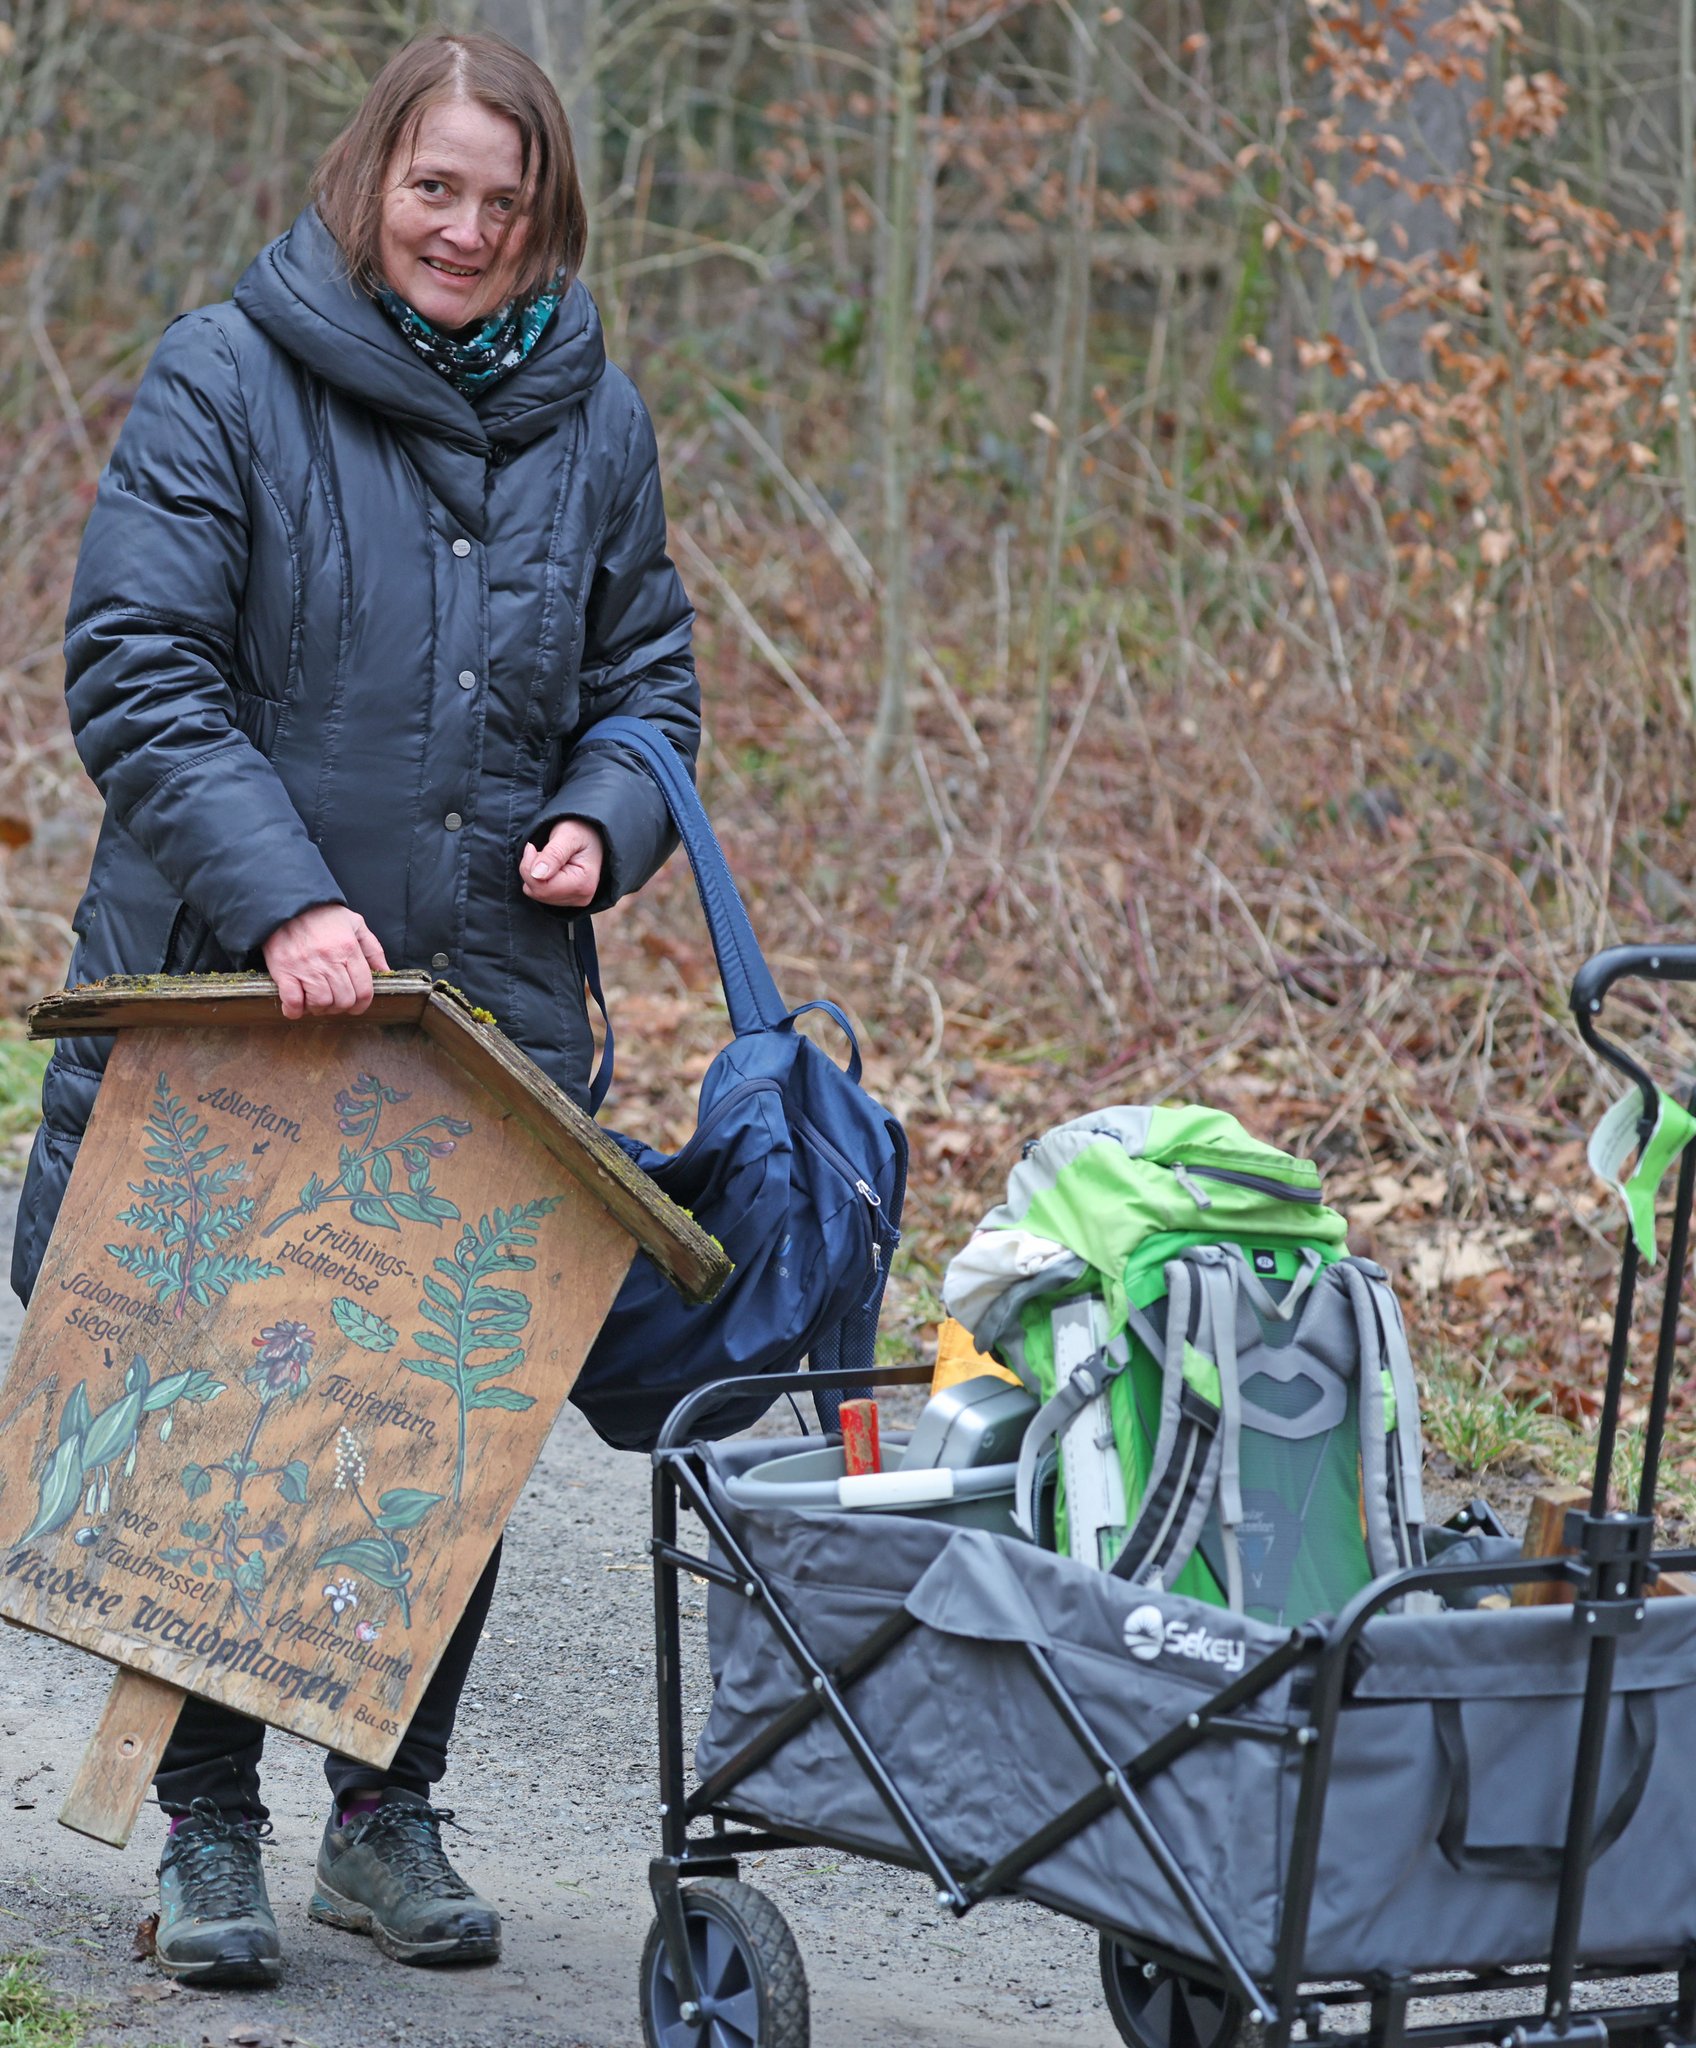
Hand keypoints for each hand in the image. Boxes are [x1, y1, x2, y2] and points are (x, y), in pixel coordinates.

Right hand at [262, 904, 388, 1018]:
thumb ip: (373, 949)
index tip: (356, 1006)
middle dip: (341, 1006)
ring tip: (316, 1000)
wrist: (287, 903)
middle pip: (343, 1000)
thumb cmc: (322, 914)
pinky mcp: (284, 970)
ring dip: (320, 1008)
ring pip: (321, 1003)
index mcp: (349, 949)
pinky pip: (292, 1001)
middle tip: (335, 1001)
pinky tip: (297, 1006)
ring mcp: (306, 967)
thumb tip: (385, 971)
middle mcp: (329, 961)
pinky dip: (295, 1010)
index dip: (362, 1005)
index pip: (363, 991)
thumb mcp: (355, 924)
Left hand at [520, 818, 603, 908]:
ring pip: (537, 894)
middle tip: (542, 850)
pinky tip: (550, 866)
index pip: (542, 888)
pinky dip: (539, 878)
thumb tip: (537, 874)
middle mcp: (581, 897)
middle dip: (531, 870)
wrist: (592, 833)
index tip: (531, 846)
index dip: (529, 867)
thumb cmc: (582, 830)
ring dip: (535, 873)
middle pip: (539, 893)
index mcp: (584, 883)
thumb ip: (553, 854)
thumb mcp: (568, 835)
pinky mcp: (568, 899)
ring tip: (550, 857)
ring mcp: (575, 900)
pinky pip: (541, 893)